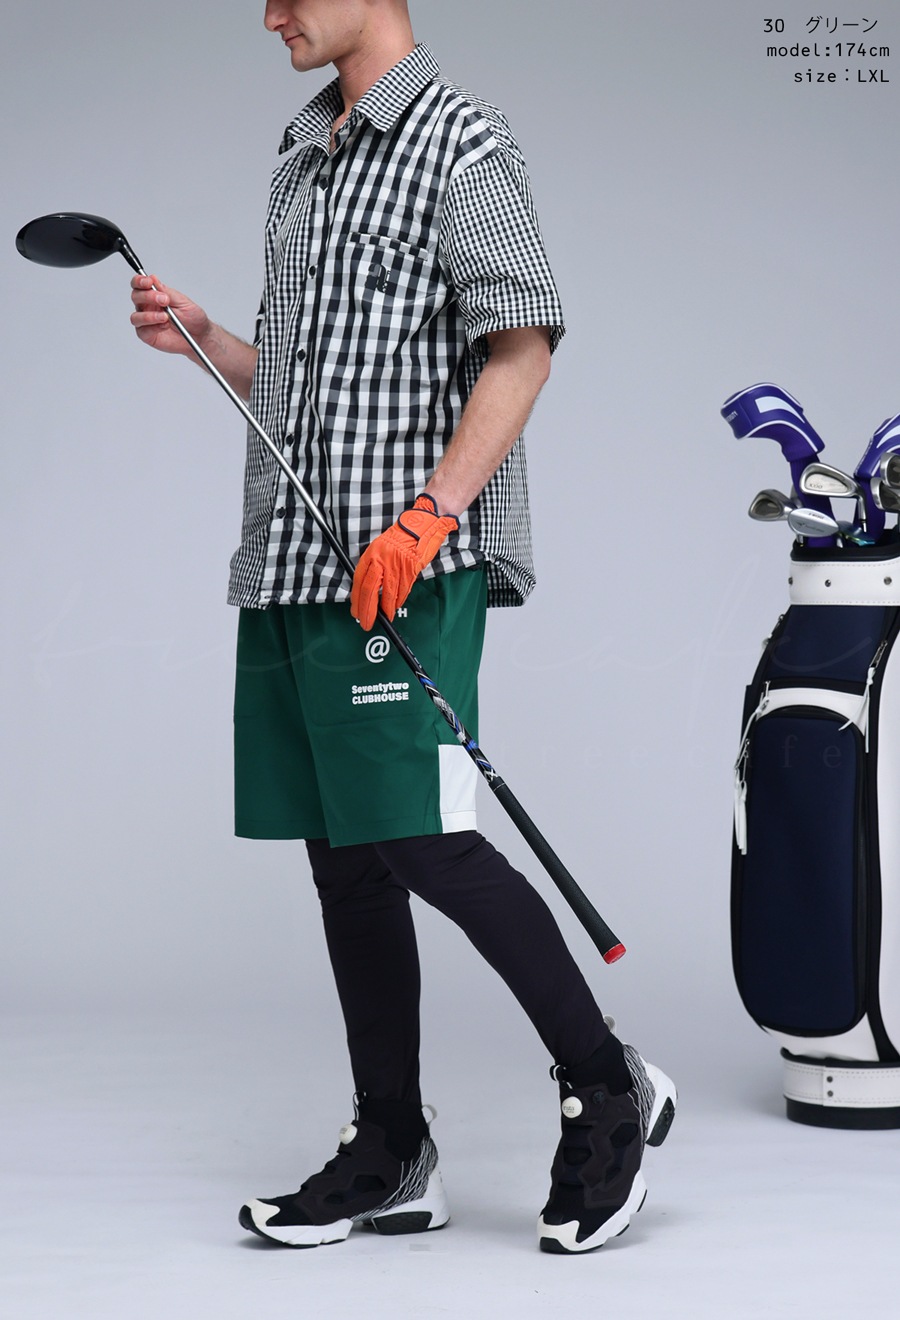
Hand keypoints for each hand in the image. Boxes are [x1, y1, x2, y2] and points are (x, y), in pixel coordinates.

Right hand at [130, 274, 210, 357]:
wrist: (200, 336)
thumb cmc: (193, 317)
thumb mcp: (182, 301)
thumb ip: (167, 291)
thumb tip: (153, 278)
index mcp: (154, 295)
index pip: (139, 284)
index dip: (140, 281)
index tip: (149, 282)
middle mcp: (148, 307)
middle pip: (135, 297)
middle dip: (148, 296)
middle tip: (164, 300)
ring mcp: (146, 322)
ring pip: (135, 317)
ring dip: (149, 316)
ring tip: (165, 317)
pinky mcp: (148, 335)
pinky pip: (142, 331)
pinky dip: (153, 327)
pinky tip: (165, 326)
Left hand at [350, 494, 459, 630]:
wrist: (421, 525)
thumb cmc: (401, 536)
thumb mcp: (381, 547)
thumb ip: (374, 565)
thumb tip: (368, 587)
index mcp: (372, 554)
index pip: (359, 580)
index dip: (356, 598)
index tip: (356, 610)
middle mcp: (381, 560)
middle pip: (370, 590)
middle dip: (367, 610)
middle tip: (366, 622)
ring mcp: (396, 565)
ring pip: (388, 593)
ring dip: (385, 609)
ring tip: (385, 618)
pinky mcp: (411, 569)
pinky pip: (403, 590)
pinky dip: (398, 600)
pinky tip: (395, 606)